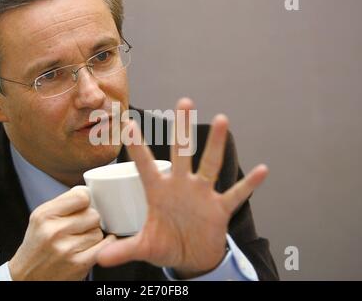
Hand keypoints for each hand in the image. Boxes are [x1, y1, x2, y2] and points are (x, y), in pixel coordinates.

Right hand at [9, 186, 115, 280]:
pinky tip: (92, 247)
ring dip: (93, 235)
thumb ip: (64, 203)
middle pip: (93, 214)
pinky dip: (103, 246)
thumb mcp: (41, 218)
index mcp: (44, 215)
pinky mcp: (78, 264)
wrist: (27, 278)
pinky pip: (104, 246)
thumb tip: (89, 191)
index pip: (81, 196)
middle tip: (79, 228)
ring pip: (99, 231)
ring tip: (78, 241)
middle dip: (90, 220)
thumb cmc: (38, 245)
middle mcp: (53, 231)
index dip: (87, 200)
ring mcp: (66, 249)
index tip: (84, 205)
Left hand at [97, 98, 267, 278]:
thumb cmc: (166, 245)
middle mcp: (181, 186)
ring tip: (223, 119)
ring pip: (210, 164)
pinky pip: (235, 195)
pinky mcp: (219, 209)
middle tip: (184, 102)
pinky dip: (248, 185)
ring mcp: (202, 195)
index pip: (144, 164)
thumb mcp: (145, 246)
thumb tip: (100, 258)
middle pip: (182, 152)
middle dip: (183, 129)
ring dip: (216, 144)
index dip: (136, 145)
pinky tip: (261, 170)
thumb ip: (125, 249)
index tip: (127, 122)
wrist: (191, 257)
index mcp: (158, 191)